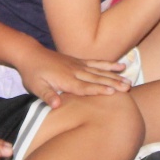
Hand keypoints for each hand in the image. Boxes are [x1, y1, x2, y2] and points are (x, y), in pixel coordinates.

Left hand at [15, 44, 130, 107]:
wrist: (32, 54)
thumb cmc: (33, 74)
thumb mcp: (35, 87)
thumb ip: (47, 96)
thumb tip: (56, 105)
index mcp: (66, 79)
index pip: (85, 87)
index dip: (99, 89)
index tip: (113, 92)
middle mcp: (76, 71)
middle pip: (97, 78)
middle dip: (113, 83)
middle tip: (127, 87)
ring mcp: (79, 65)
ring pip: (100, 71)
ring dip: (115, 76)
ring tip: (128, 79)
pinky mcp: (80, 61)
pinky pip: (97, 63)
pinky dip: (109, 65)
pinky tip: (120, 66)